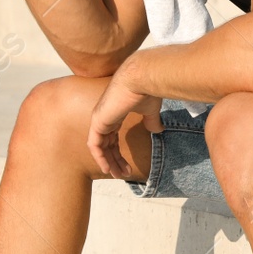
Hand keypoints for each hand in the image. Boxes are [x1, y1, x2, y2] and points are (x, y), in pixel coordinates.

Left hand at [87, 62, 164, 177]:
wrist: (141, 78)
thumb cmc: (146, 89)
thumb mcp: (150, 110)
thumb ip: (151, 120)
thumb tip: (157, 130)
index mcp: (115, 113)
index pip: (113, 137)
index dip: (119, 153)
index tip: (128, 166)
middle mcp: (105, 116)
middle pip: (107, 144)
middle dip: (115, 161)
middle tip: (124, 174)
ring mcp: (100, 119)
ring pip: (100, 147)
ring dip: (108, 162)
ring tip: (117, 175)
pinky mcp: (98, 121)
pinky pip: (94, 145)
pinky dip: (99, 158)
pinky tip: (107, 168)